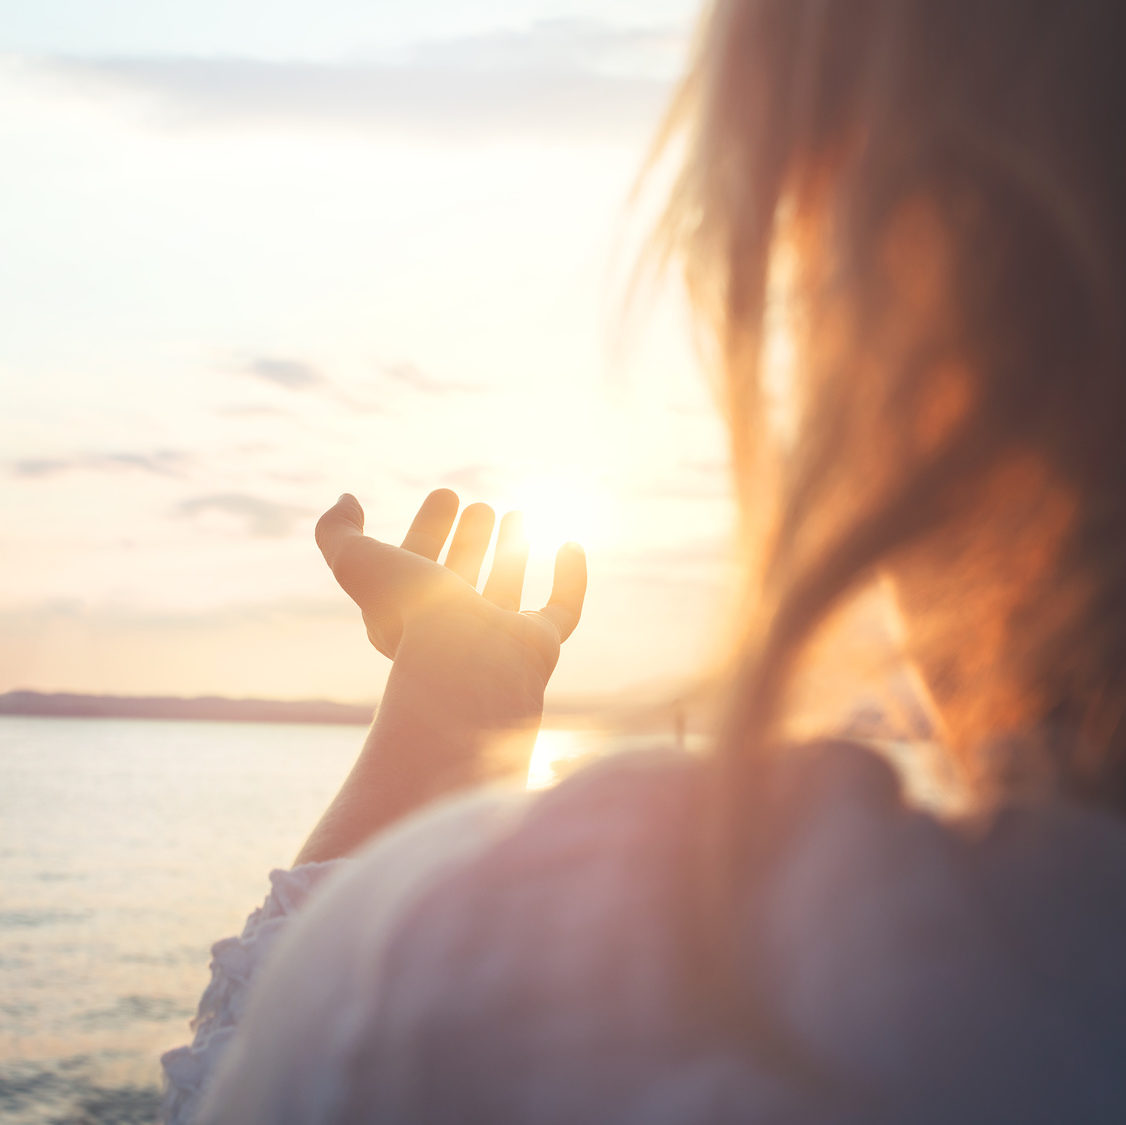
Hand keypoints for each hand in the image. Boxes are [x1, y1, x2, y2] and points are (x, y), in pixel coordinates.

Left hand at [315, 489, 585, 730]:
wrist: (466, 667)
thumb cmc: (410, 616)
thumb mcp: (356, 563)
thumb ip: (336, 530)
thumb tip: (348, 500)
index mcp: (409, 612)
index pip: (419, 563)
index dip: (428, 526)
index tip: (445, 493)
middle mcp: (454, 628)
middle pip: (462, 577)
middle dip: (470, 539)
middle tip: (480, 506)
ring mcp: (498, 638)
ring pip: (506, 589)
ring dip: (511, 551)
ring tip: (517, 514)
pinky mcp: (540, 645)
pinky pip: (562, 609)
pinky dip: (570, 578)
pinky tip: (571, 544)